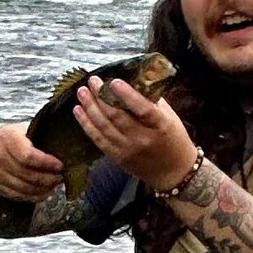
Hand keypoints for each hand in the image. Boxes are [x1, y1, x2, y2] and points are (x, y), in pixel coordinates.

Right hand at [0, 123, 63, 207]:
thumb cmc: (12, 138)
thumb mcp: (23, 129)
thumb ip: (41, 135)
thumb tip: (67, 145)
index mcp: (6, 137)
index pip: (28, 155)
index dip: (46, 163)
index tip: (60, 165)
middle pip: (27, 174)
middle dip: (48, 178)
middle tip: (61, 177)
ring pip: (24, 188)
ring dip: (44, 189)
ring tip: (55, 184)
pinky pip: (19, 196)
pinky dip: (35, 196)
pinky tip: (45, 191)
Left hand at [72, 76, 198, 192]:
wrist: (173, 172)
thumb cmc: (173, 139)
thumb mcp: (169, 117)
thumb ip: (152, 100)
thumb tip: (134, 80)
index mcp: (160, 126)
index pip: (143, 109)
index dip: (127, 95)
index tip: (114, 81)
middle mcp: (143, 138)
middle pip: (118, 116)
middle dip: (102, 96)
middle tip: (93, 81)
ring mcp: (128, 149)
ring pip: (104, 127)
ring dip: (90, 108)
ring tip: (82, 92)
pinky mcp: (117, 157)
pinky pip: (98, 139)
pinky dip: (86, 124)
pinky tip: (78, 111)